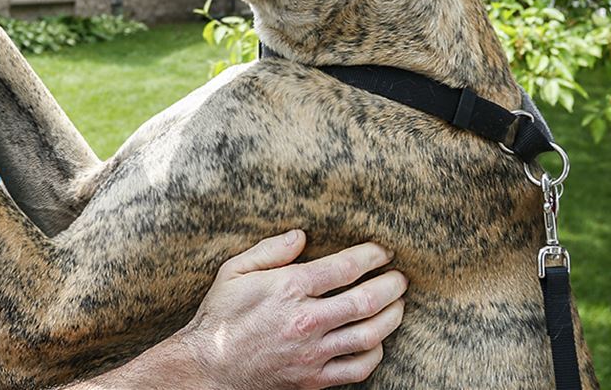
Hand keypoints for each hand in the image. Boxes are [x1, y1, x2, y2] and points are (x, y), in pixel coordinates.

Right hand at [177, 230, 405, 389]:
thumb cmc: (219, 315)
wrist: (208, 366)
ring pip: (369, 335)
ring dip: (392, 317)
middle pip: (365, 300)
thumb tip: (302, 235)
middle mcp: (306, 320)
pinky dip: (375, 354)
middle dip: (391, 285)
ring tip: (398, 305)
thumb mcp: (235, 271)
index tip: (383, 251)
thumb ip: (270, 249)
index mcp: (288, 288)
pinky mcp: (313, 379)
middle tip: (401, 277)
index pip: (344, 267)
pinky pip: (357, 369)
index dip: (371, 256)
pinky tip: (376, 341)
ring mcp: (312, 353)